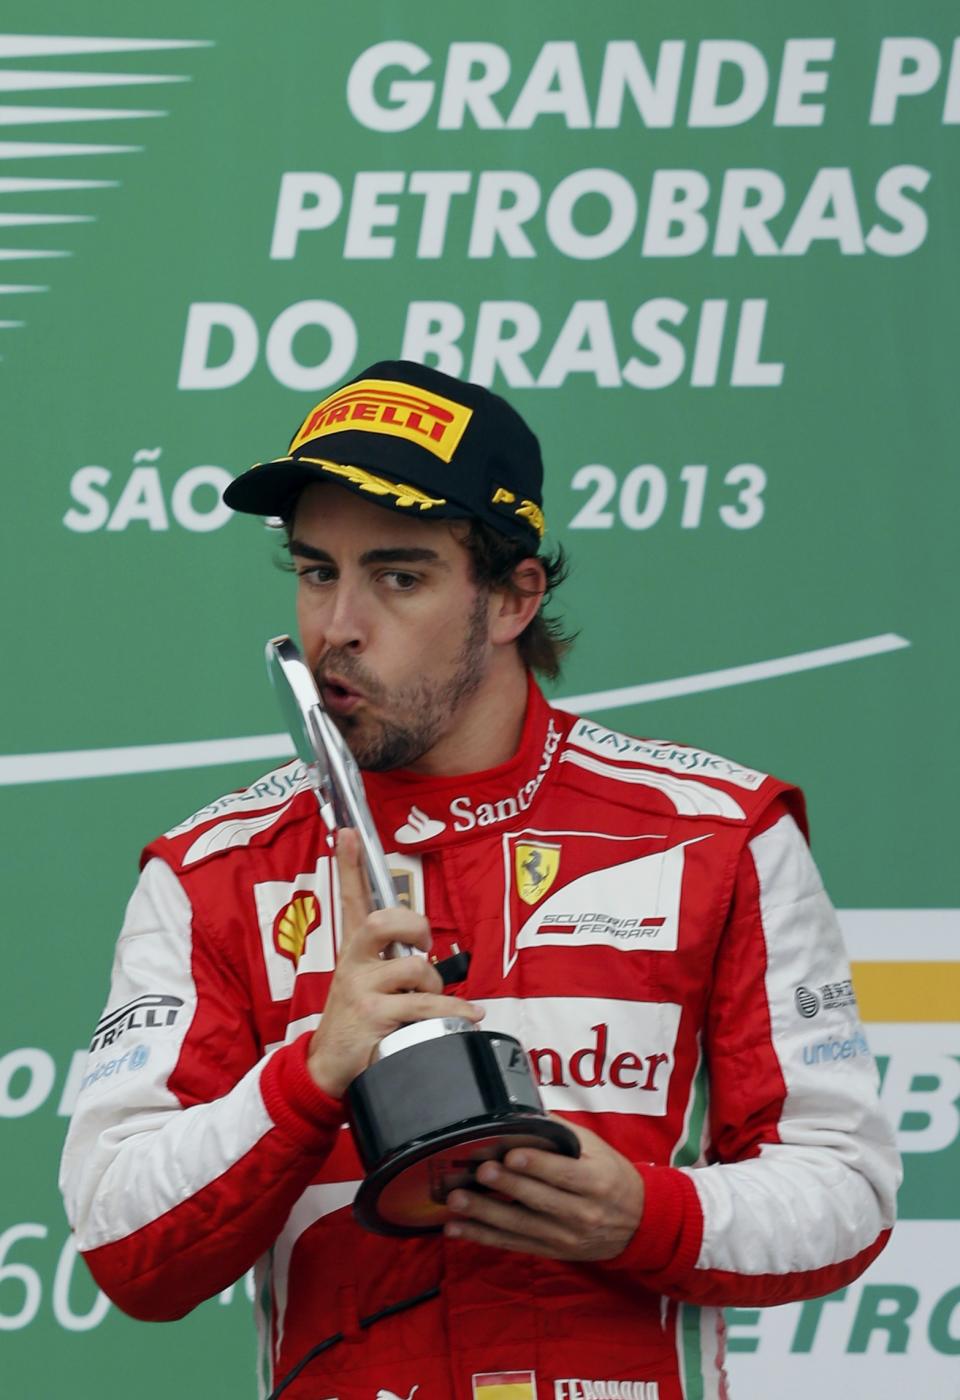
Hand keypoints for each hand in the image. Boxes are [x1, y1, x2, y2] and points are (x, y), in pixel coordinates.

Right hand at [306, 829, 483, 1098]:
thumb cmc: (357, 1022)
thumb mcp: (364, 983)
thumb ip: (388, 961)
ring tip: (432, 1000)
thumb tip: (422, 950)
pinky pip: (424, 1005)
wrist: (330, 1068)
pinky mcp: (374, 1016)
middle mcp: (354, 964)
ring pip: (413, 968)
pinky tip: (466, 1014)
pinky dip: (453, 1010)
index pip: (351, 900)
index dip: (349, 865)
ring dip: (435, 984)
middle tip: (424, 944)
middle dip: (414, 926)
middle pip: (382, 921)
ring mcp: (361, 990)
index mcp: (354, 951)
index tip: (348, 833)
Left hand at [443, 1119, 643, 1260]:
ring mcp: (565, 1236)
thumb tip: (525, 1111)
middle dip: (507, 1187)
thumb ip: (562, 1132)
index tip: (511, 1154)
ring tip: (458, 1199)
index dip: (537, 1165)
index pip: (564, 1174)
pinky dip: (483, 1237)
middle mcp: (582, 1212)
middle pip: (539, 1200)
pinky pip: (513, 1244)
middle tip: (480, 1171)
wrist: (638, 1224)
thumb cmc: (612, 1176)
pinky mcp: (551, 1250)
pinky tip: (457, 1228)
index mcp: (595, 1181)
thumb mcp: (597, 1149)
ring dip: (486, 1214)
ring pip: (521, 1226)